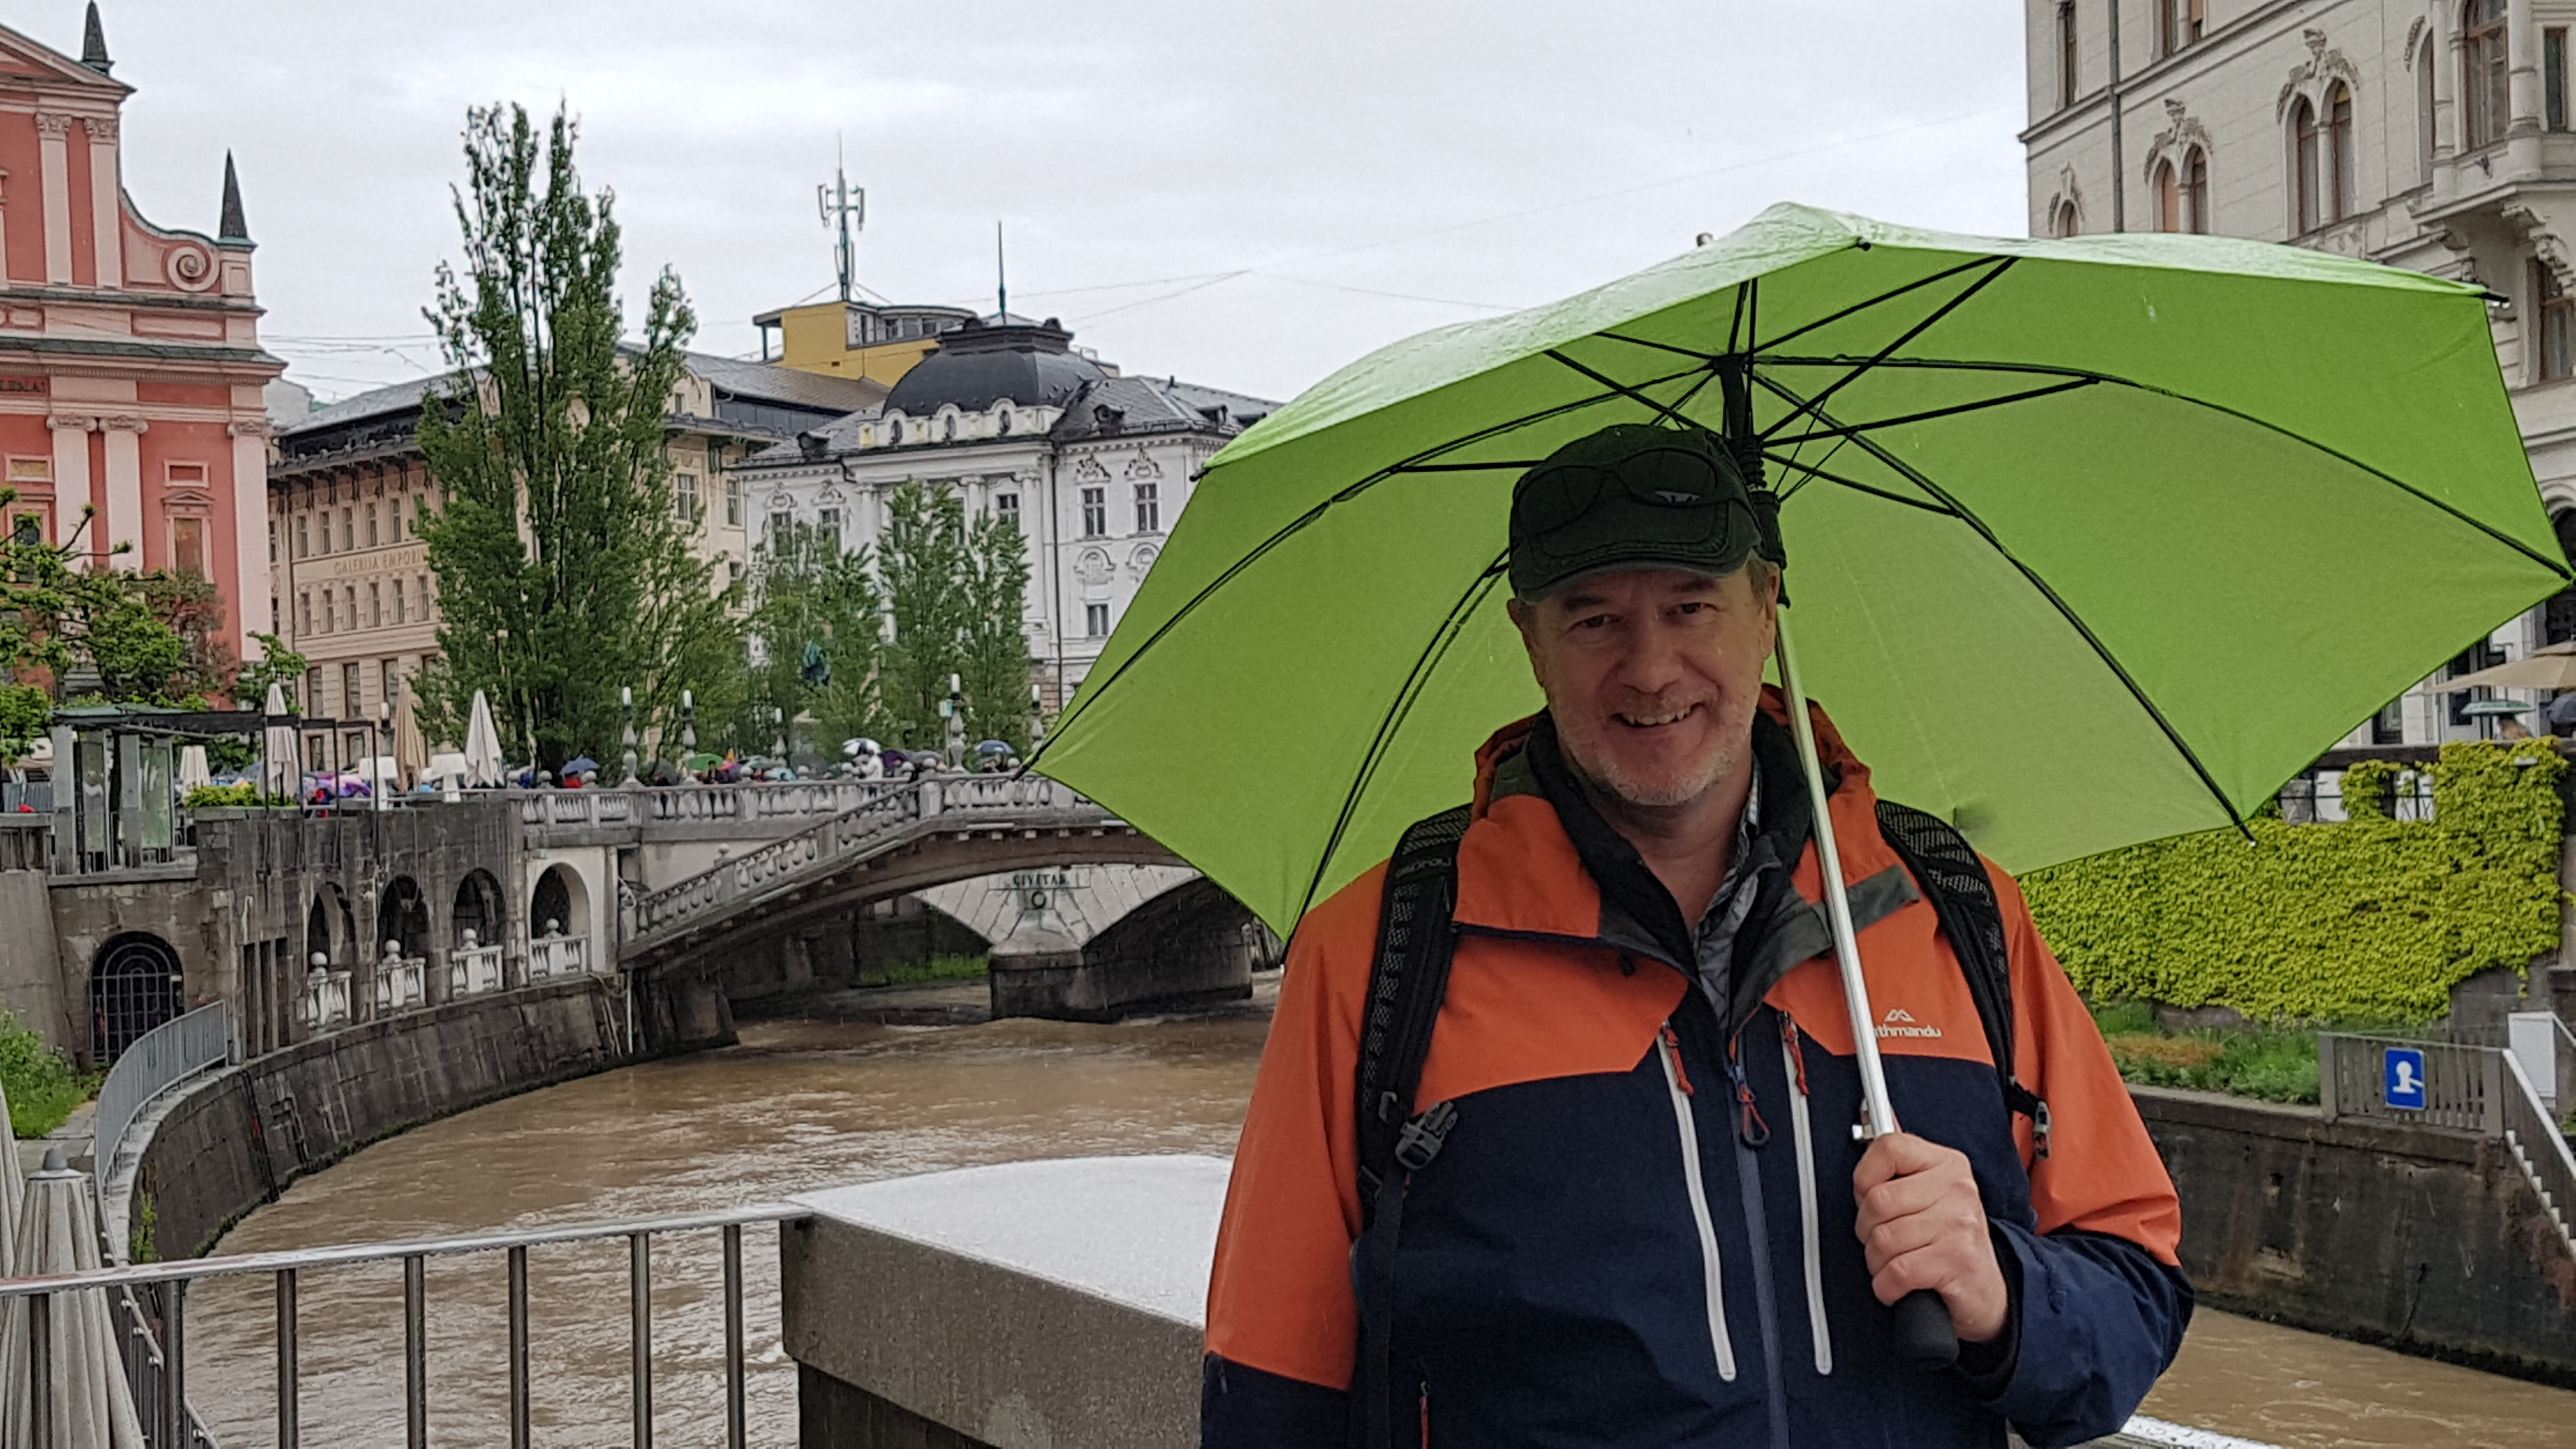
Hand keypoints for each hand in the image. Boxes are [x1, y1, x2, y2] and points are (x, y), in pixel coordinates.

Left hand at [1852, 1131, 2008, 1343]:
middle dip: (1866, 1229)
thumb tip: (1864, 1156)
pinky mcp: (1957, 1261)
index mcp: (1947, 1164)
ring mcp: (1959, 1224)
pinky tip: (1897, 1286)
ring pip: (1883, 1239)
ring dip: (1876, 1262)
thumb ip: (1897, 1174)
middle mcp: (1957, 1189)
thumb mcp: (1929, 1197)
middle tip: (1880, 1242)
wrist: (1985, 1291)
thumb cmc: (1948, 1242)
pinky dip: (1886, 1286)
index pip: (1890, 1148)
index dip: (1865, 1177)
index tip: (1867, 1196)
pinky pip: (1897, 1272)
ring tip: (1893, 1264)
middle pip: (1878, 1200)